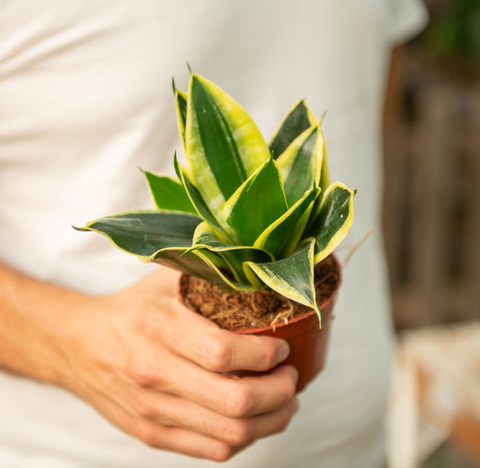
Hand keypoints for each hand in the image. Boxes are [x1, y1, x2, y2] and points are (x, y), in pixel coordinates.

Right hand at [61, 268, 298, 460]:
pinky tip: (255, 419)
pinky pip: (212, 450)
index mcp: (160, 329)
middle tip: (291, 376)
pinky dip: (244, 438)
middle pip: (235, 401)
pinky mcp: (152, 434)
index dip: (265, 354)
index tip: (282, 347)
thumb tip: (260, 272)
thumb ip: (208, 275)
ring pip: (230, 433)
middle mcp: (155, 374)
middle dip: (279, 391)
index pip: (224, 353)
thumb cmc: (131, 310)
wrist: (79, 346)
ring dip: (271, 420)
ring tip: (285, 401)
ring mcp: (153, 411)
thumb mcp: (165, 281)